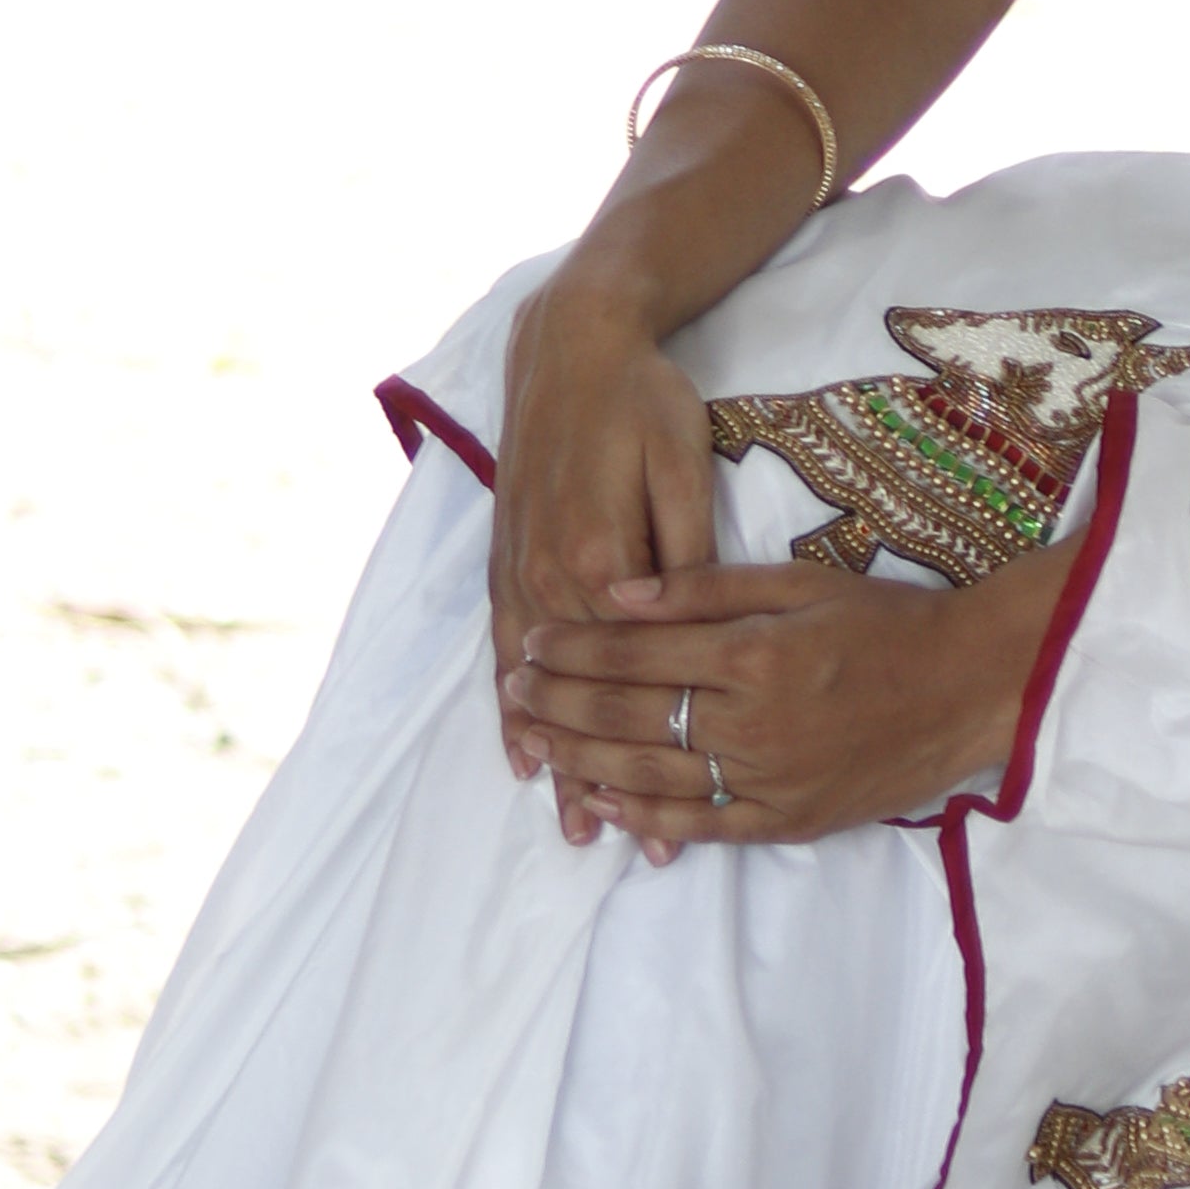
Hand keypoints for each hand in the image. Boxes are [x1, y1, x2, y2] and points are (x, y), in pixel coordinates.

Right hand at [489, 282, 713, 824]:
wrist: (570, 343)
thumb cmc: (642, 399)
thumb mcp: (682, 465)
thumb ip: (683, 554)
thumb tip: (685, 628)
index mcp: (601, 558)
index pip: (625, 679)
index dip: (649, 744)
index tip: (672, 806)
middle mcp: (550, 574)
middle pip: (575, 697)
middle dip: (595, 773)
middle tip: (619, 845)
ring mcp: (521, 568)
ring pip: (533, 682)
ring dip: (551, 750)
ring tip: (567, 817)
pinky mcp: (508, 555)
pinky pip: (504, 642)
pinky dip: (509, 699)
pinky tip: (517, 741)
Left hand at [507, 547, 1060, 854]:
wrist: (969, 689)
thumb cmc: (887, 623)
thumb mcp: (800, 581)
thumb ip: (705, 588)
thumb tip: (618, 592)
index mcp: (754, 653)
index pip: (638, 652)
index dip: (575, 649)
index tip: (531, 643)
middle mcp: (753, 721)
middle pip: (630, 716)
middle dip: (561, 703)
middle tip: (513, 691)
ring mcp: (769, 779)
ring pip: (651, 777)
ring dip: (584, 761)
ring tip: (538, 745)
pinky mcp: (788, 821)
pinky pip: (700, 825)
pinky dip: (645, 818)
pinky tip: (604, 803)